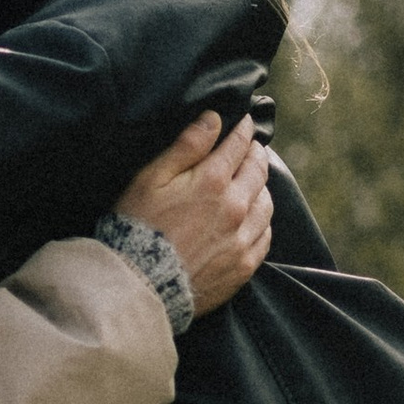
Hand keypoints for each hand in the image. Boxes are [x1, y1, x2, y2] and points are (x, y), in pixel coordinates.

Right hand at [118, 112, 272, 319]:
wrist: (139, 284)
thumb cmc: (137, 226)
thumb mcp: (151, 178)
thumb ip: (186, 146)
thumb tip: (213, 118)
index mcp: (213, 181)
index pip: (239, 144)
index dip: (243, 129)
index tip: (245, 122)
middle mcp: (236, 208)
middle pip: (259, 171)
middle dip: (256, 154)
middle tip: (253, 148)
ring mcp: (242, 239)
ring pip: (266, 203)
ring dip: (262, 187)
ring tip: (253, 182)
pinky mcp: (244, 266)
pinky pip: (265, 236)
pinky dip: (262, 221)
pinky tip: (253, 218)